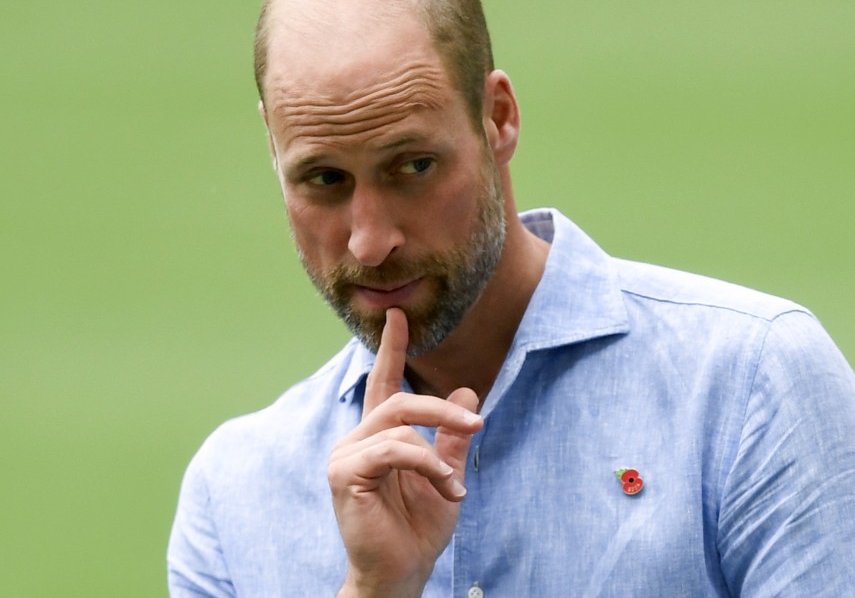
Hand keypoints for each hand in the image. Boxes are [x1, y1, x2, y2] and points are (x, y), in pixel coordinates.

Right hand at [329, 308, 482, 597]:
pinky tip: (445, 489)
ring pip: (399, 423)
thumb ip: (451, 438)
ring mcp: (345, 456)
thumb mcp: (445, 475)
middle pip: (398, 400)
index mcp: (377, 438)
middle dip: (441, 409)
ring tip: (456, 487)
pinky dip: (426, 465)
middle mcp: (356, 441)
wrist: (401, 574)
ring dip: (438, 452)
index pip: (382, 384)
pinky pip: (394, 449)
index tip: (398, 315)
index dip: (390, 349)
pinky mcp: (344, 474)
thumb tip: (468, 393)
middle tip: (475, 425)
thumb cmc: (417, 530)